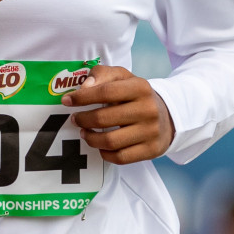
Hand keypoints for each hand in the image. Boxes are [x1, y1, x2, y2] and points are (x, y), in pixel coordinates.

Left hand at [61, 65, 175, 163]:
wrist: (167, 116)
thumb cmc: (135, 95)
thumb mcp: (122, 77)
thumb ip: (101, 75)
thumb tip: (84, 87)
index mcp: (140, 87)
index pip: (104, 92)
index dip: (81, 97)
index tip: (67, 101)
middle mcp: (148, 109)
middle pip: (103, 118)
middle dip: (83, 119)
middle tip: (75, 119)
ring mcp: (151, 132)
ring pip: (110, 141)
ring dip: (90, 138)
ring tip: (84, 132)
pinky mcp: (151, 150)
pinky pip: (120, 158)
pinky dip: (104, 153)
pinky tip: (99, 146)